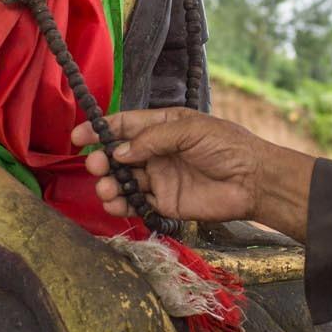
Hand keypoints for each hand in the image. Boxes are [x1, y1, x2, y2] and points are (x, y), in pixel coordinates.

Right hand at [71, 108, 315, 241]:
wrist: (253, 181)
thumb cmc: (227, 146)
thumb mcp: (189, 130)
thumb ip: (152, 140)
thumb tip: (119, 152)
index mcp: (163, 127)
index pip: (125, 125)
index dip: (100, 129)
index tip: (78, 137)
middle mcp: (157, 152)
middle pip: (119, 156)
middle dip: (102, 161)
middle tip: (95, 167)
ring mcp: (160, 179)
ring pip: (124, 181)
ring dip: (110, 184)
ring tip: (106, 189)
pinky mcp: (165, 203)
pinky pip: (136, 204)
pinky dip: (122, 205)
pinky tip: (115, 205)